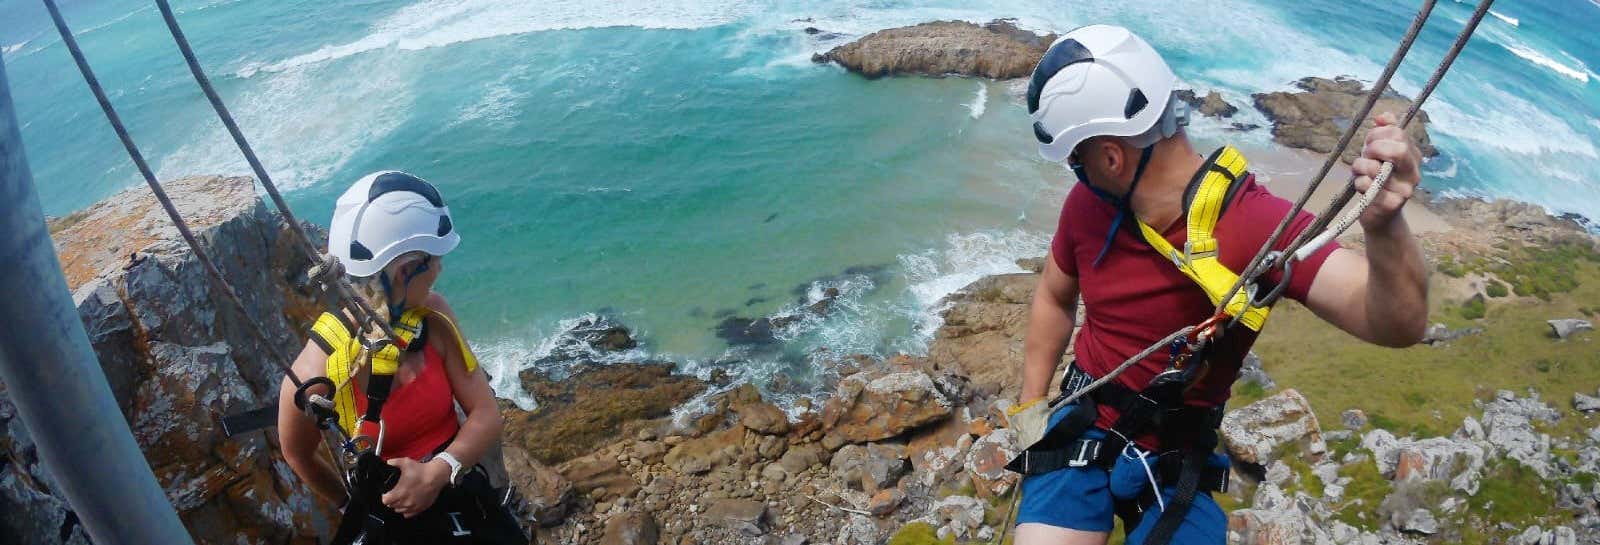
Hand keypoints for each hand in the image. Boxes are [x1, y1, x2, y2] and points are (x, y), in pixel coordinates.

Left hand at [381, 457, 448, 517]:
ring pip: (399, 510)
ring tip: (401, 498)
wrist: (436, 476)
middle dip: (391, 500)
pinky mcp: (420, 508)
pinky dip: (407, 510)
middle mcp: (406, 501)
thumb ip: (394, 462)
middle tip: (395, 493)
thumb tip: (389, 462)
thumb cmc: (422, 471)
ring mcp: (413, 506)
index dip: (384, 496)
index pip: (385, 501)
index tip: (386, 493)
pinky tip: (408, 503)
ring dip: (398, 505)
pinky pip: (409, 514)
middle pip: (391, 506)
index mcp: (399, 492)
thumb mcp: (406, 462)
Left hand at [1351, 112, 1422, 230]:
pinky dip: (1358, 182)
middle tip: (1365, 154)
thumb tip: (1382, 116)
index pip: (1398, 133)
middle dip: (1373, 148)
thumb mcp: (1381, 154)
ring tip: (1361, 172)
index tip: (1369, 141)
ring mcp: (1405, 190)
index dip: (1378, 133)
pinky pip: (1367, 185)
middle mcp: (1414, 173)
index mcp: (1413, 157)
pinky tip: (1361, 187)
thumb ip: (1385, 133)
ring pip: (1376, 168)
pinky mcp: (1391, 205)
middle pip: (1397, 149)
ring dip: (1360, 166)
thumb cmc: (1379, 179)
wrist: (1381, 216)